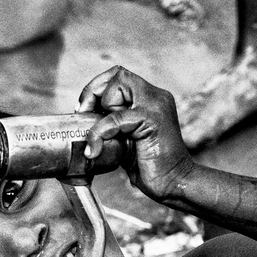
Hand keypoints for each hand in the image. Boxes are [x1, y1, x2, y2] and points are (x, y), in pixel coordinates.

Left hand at [78, 66, 194, 201]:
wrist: (174, 183)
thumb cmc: (150, 166)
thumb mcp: (126, 139)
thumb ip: (112, 125)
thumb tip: (84, 120)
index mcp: (150, 99)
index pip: (119, 76)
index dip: (97, 88)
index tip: (85, 111)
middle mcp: (156, 97)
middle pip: (118, 73)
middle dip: (94, 90)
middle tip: (83, 113)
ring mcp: (156, 106)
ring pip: (119, 84)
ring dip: (100, 106)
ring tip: (97, 131)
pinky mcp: (152, 120)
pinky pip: (116, 118)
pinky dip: (99, 133)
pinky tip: (94, 150)